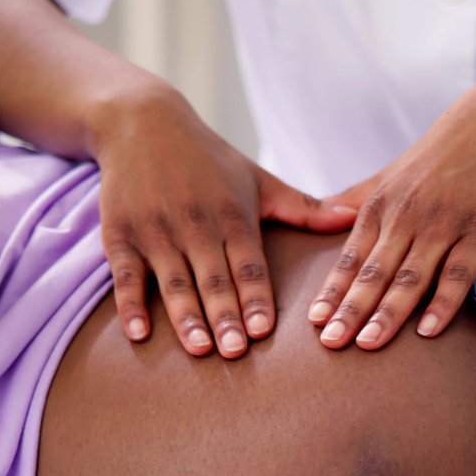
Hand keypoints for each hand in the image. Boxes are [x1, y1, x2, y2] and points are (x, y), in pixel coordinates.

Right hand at [92, 87, 353, 357]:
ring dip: (185, 316)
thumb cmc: (210, 159)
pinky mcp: (120, 234)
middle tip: (234, 352)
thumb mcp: (258, 179)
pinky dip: (131, 305)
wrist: (141, 123)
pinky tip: (140, 334)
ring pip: (173, 281)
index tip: (263, 330)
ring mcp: (156, 230)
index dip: (255, 296)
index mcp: (233, 215)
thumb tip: (354, 219)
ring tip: (199, 349)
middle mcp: (195, 224)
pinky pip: (126, 275)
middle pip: (212, 278)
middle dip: (224, 315)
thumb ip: (304, 208)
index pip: (248, 264)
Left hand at [308, 89, 475, 348]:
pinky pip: (459, 273)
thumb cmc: (442, 151)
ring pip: (411, 277)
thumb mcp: (391, 173)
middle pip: (375, 272)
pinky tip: (429, 331)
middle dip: (351, 309)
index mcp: (381, 205)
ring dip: (389, 313)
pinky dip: (444, 302)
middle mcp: (407, 217)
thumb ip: (355, 198)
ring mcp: (444, 226)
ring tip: (369, 344)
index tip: (315, 322)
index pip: (351, 257)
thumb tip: (320, 213)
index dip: (333, 290)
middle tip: (331, 343)